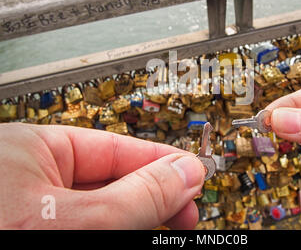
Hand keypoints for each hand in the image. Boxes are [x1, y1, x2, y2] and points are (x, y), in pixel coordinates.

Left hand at [0, 123, 204, 228]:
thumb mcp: (71, 219)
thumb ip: (134, 197)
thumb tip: (183, 172)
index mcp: (30, 151)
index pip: (114, 149)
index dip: (159, 162)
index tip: (193, 175)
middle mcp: (28, 178)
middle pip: (110, 181)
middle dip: (152, 196)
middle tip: (187, 211)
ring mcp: (29, 212)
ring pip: (99, 212)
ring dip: (136, 220)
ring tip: (170, 225)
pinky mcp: (34, 229)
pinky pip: (83, 227)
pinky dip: (111, 229)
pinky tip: (135, 231)